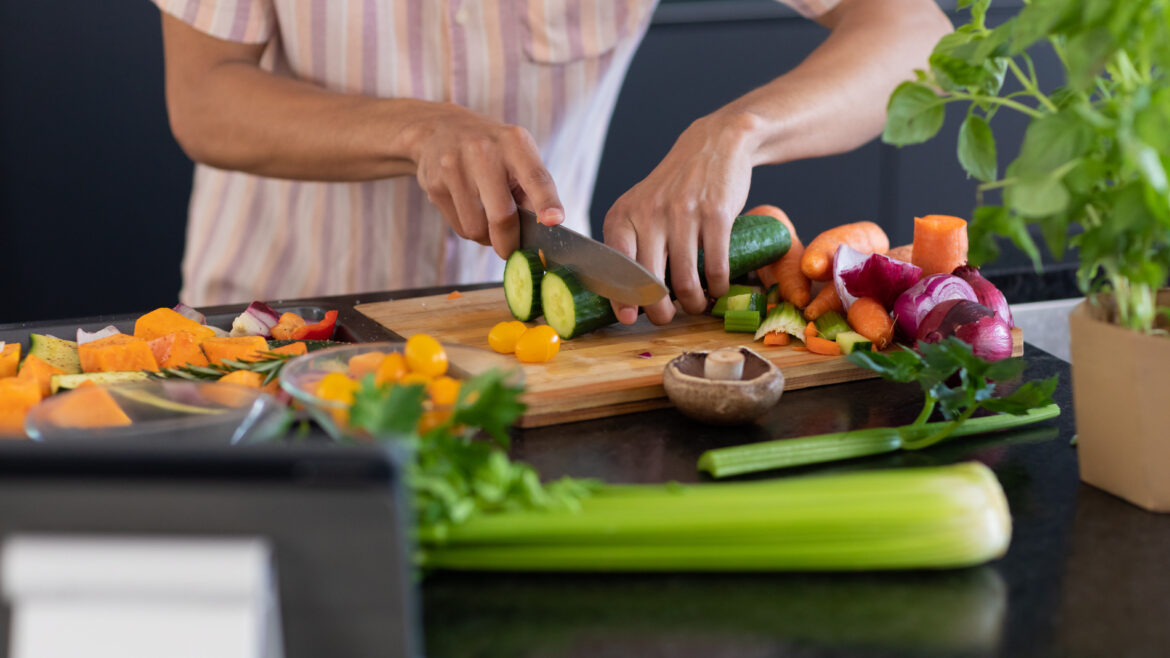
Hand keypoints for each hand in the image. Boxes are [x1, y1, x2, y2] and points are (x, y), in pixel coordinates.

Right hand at [409, 103, 563, 257]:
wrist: (441, 129)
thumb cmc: (493, 150)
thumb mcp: (518, 156)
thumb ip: (532, 190)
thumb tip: (542, 232)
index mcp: (514, 143)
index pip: (535, 177)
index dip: (546, 201)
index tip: (554, 221)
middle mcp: (483, 151)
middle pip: (502, 216)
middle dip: (509, 243)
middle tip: (512, 251)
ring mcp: (454, 167)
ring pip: (477, 229)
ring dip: (486, 236)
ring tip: (487, 218)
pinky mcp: (435, 185)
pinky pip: (459, 228)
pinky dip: (469, 229)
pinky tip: (469, 209)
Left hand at [603, 112, 759, 324]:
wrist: (714, 145)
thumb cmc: (675, 187)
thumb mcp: (641, 207)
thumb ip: (632, 242)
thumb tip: (627, 295)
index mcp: (623, 215)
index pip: (615, 267)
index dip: (622, 298)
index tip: (630, 318)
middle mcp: (649, 214)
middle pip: (650, 282)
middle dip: (660, 311)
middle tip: (668, 316)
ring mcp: (683, 213)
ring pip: (685, 280)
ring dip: (693, 303)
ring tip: (696, 304)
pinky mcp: (716, 214)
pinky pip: (715, 266)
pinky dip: (718, 286)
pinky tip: (718, 288)